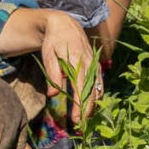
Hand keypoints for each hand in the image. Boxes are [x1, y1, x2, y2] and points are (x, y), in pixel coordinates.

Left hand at [34, 10, 100, 128]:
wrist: (65, 24)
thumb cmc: (54, 41)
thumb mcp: (49, 55)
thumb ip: (53, 74)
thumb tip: (53, 94)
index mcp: (78, 61)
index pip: (81, 88)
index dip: (80, 105)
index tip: (77, 119)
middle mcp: (90, 64)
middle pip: (92, 91)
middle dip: (88, 109)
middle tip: (81, 124)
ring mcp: (95, 64)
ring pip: (98, 88)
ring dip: (94, 103)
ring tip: (87, 117)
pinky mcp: (96, 64)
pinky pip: (99, 82)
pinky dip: (97, 94)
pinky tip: (92, 104)